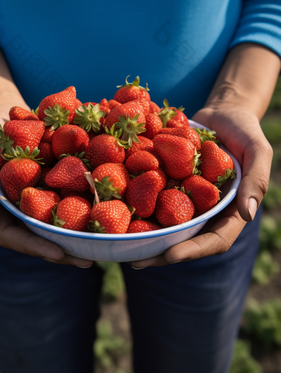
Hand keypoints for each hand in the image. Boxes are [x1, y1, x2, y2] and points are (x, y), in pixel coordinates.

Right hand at [0, 104, 92, 266]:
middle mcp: (23, 209)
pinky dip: (88, 203)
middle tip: (89, 259)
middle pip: (44, 236)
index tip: (59, 253)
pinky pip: (72, 194)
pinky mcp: (57, 182)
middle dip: (65, 250)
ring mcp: (41, 196)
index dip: (37, 247)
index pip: (16, 237)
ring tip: (105, 243)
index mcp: (1, 211)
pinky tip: (110, 208)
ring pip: (61, 220)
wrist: (4, 113)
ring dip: (81, 233)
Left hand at [131, 105, 271, 267]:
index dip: (193, 250)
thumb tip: (247, 214)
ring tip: (119, 242)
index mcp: (229, 212)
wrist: (222, 113)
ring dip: (143, 234)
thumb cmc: (245, 131)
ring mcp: (185, 198)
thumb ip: (256, 181)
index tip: (170, 255)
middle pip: (183, 239)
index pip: (214, 240)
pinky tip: (114, 205)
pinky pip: (152, 196)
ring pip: (164, 223)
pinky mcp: (169, 183)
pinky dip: (136, 203)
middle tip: (136, 260)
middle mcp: (205, 211)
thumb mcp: (258, 151)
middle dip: (160, 252)